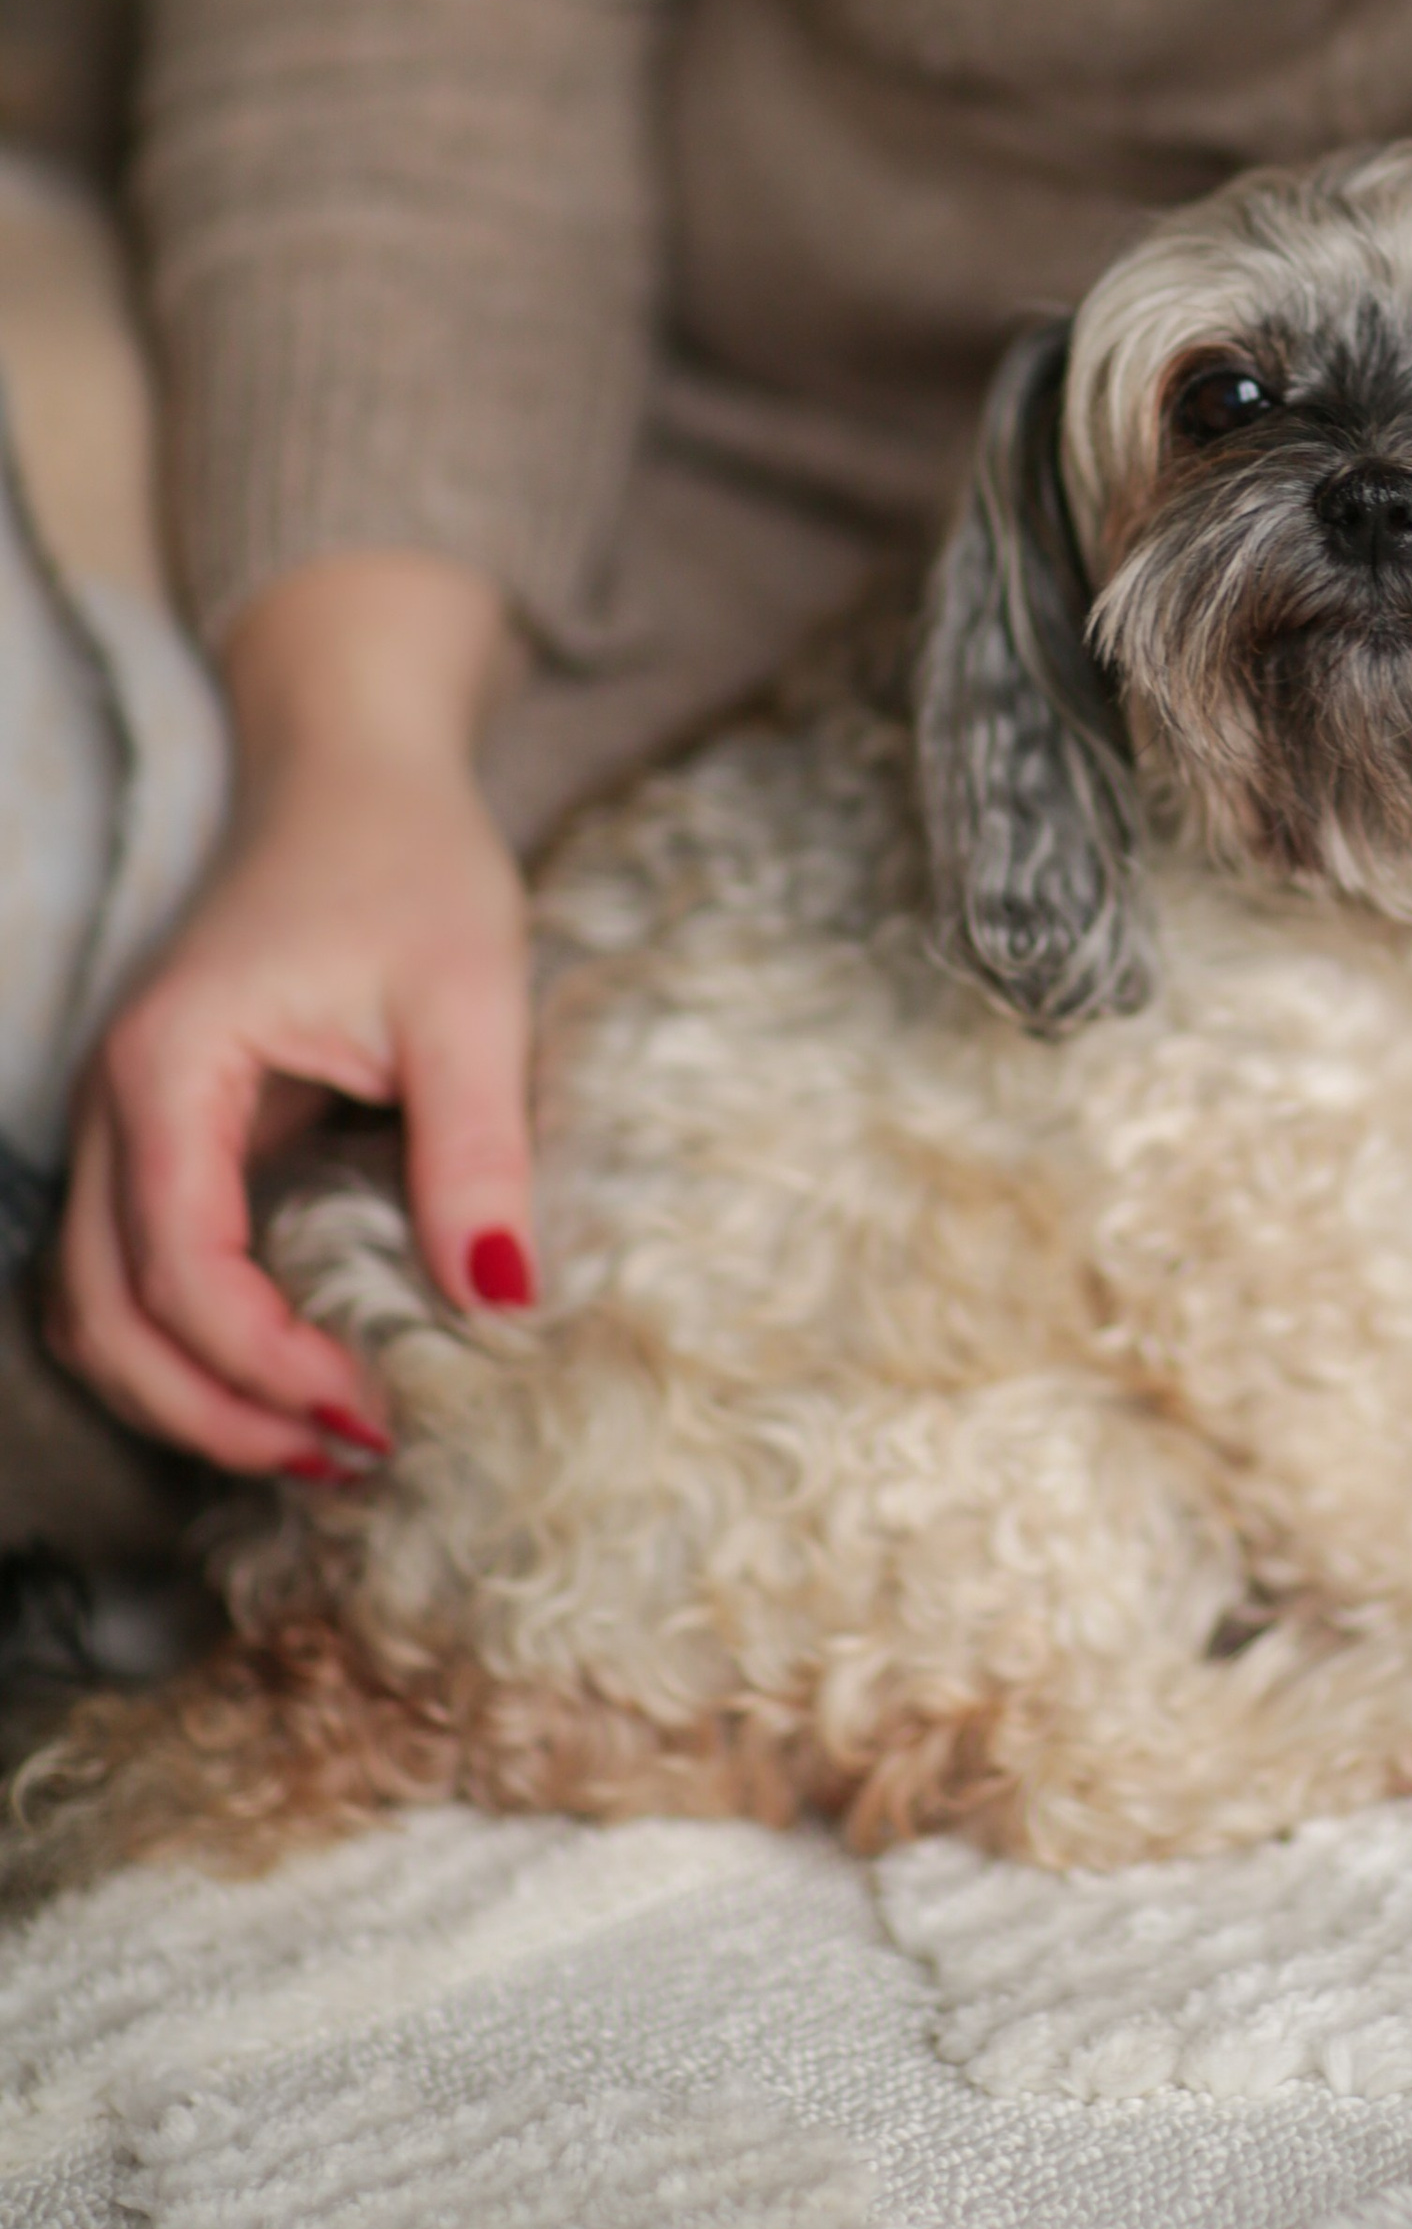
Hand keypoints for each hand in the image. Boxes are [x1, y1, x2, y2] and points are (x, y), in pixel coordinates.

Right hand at [47, 553, 529, 1473]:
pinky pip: (132, 1270)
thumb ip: (476, 1148)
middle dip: (212, 1412)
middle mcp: (116, 1102)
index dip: (262, 1367)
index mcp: (172, 1067)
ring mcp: (124, 1119)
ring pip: (96, 1308)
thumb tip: (498, 1301)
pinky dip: (188, 1344)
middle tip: (346, 1460)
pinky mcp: (161, 1131)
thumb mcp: (470, 998)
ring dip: (188, 1393)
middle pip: (104, 1316)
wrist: (357, 768)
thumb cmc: (410, 861)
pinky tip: (289, 1375)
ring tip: (320, 1442)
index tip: (374, 1414)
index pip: (177, 1270)